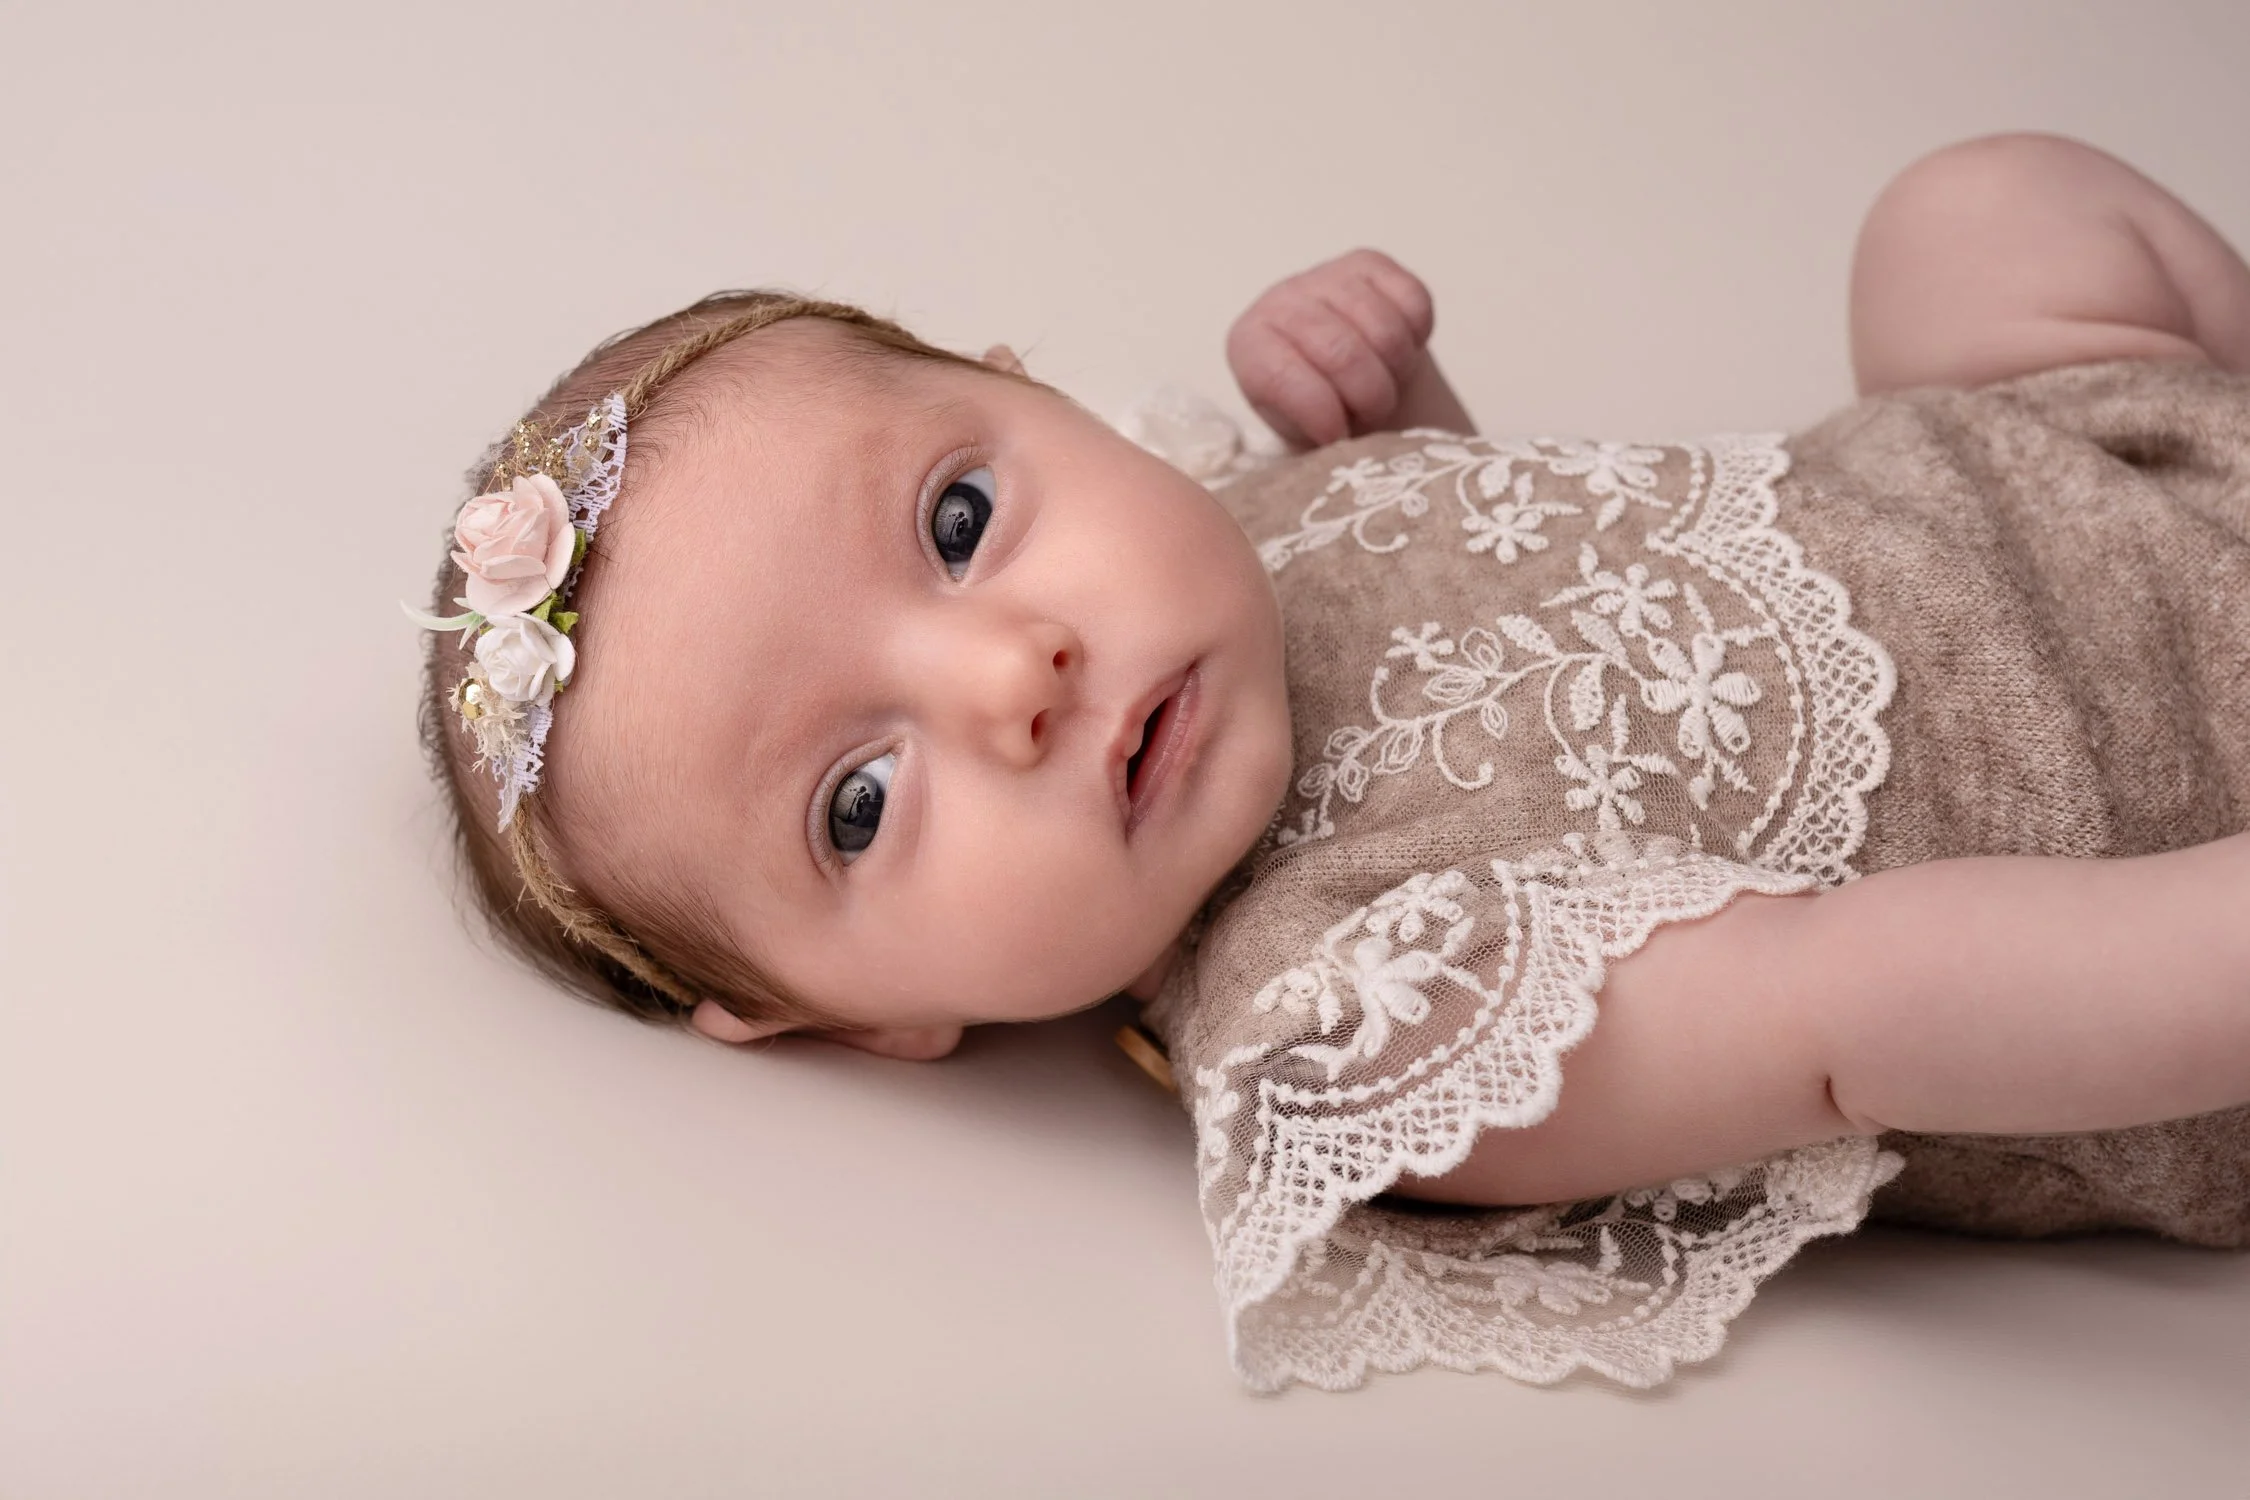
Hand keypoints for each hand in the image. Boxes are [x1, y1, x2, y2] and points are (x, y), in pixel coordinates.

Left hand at [1227, 248, 1450, 449]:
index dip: (1322, 415)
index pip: (1283, 378)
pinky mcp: (1370, 264)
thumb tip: (1341, 441)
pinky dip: (1417, 339)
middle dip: (1370, 398)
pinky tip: (1398, 352)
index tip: (1339, 437)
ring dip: (1396, 372)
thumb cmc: (1318, 410)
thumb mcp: (1301, 433)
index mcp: (1250, 346)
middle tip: (1372, 415)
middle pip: (1343, 353)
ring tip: (1385, 385)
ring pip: (1386, 329)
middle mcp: (1281, 300)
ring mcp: (1327, 276)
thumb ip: (1309, 433)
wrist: (1343, 375)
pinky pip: (1413, 302)